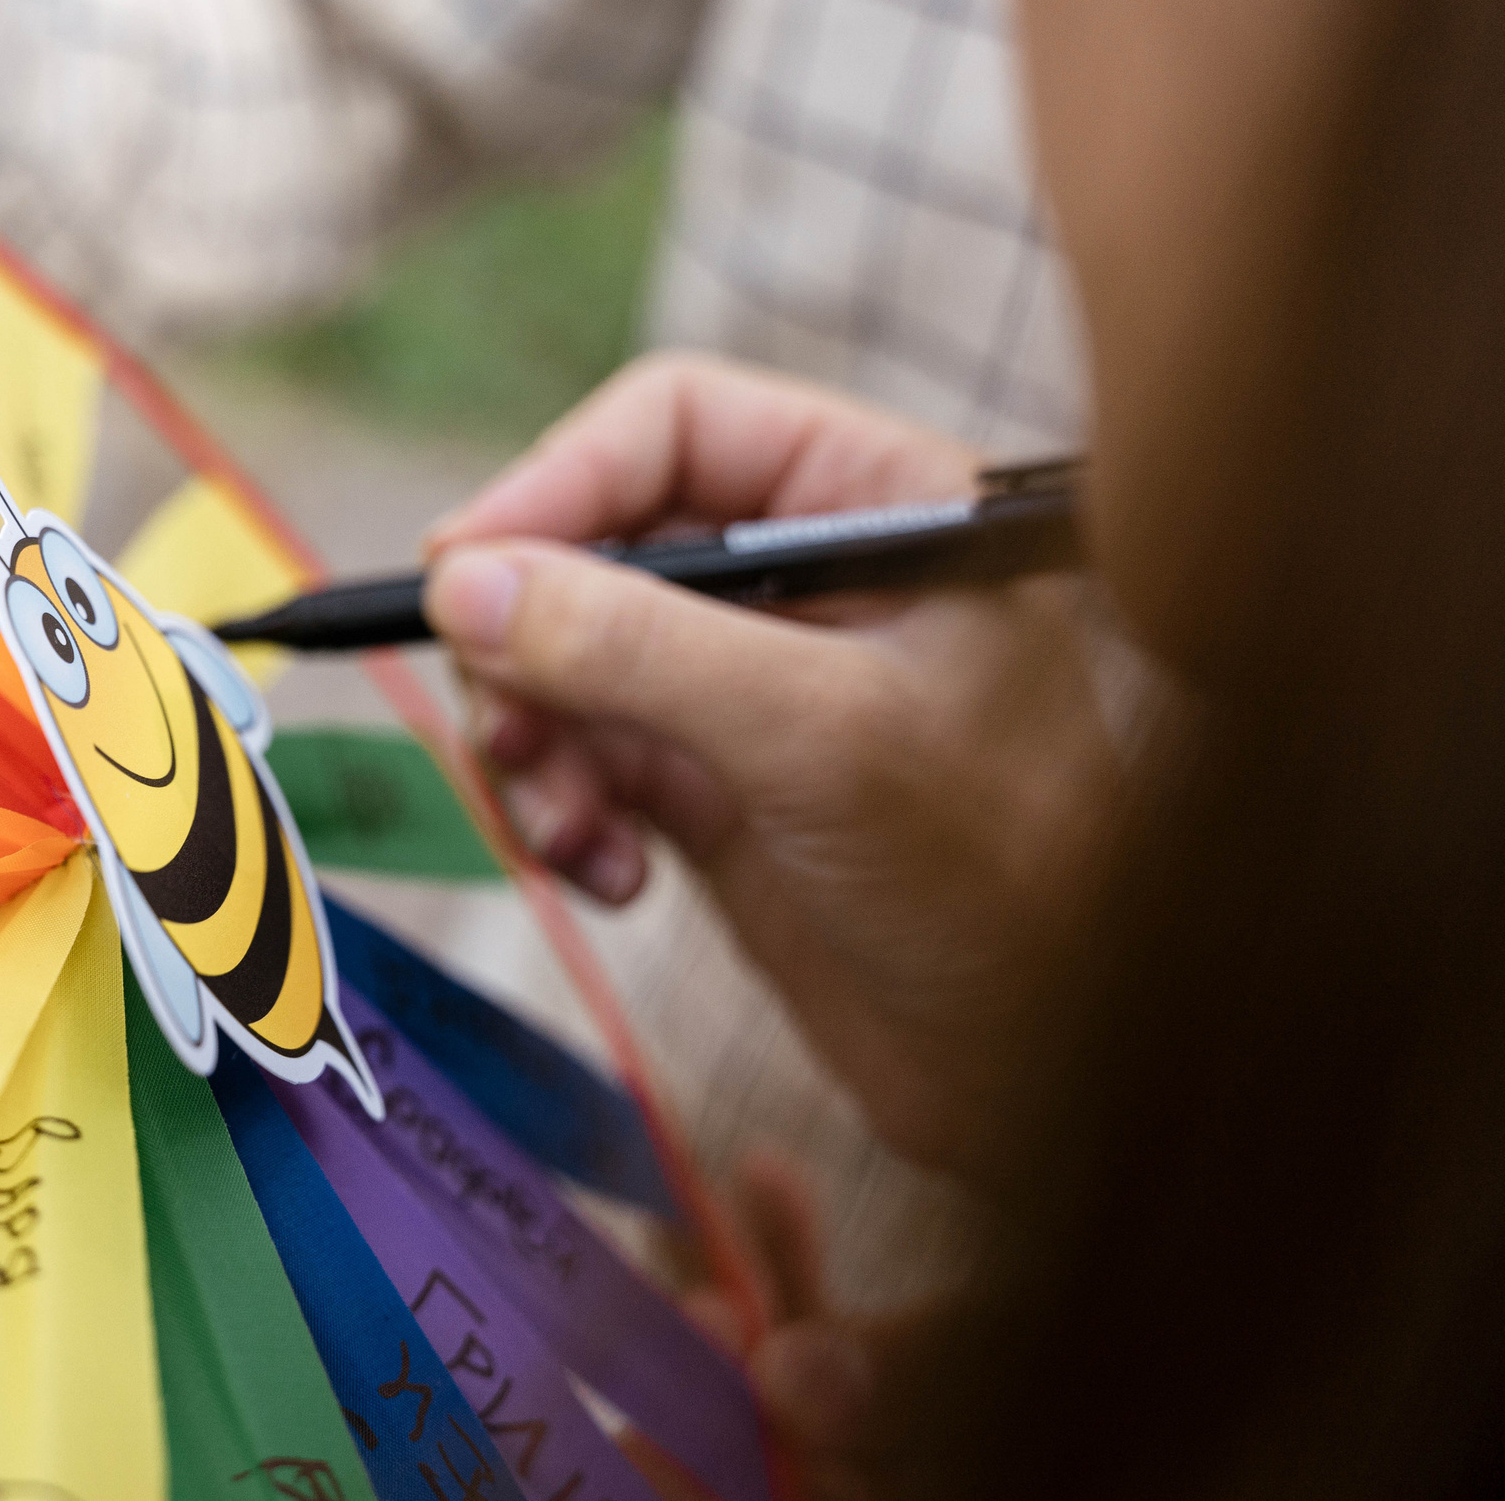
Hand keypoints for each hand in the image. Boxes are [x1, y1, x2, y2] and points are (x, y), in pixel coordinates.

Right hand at [424, 355, 1120, 1172]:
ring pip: (569, 659)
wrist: (1046, 1078)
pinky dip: (563, 815)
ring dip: (534, 743)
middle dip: (531, 641)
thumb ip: (637, 645)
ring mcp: (752, 687)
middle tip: (505, 732)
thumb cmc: (1005, 884)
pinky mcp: (713, 789)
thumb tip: (465, 580)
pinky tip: (608, 878)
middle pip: (596, 544)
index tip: (458, 570)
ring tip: (563, 831)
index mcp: (876, 504)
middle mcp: (805, 578)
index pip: (677, 426)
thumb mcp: (816, 737)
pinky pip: (582, 761)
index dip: (557, 482)